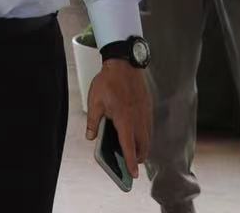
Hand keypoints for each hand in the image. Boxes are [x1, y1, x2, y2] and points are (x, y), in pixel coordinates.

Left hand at [86, 60, 151, 178]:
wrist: (124, 64)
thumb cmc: (108, 82)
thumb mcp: (95, 102)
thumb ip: (93, 122)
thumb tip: (91, 137)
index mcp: (124, 120)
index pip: (129, 147)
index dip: (131, 163)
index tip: (133, 175)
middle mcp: (138, 120)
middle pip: (143, 146)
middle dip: (138, 158)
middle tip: (131, 164)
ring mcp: (145, 114)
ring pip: (147, 137)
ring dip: (142, 147)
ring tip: (133, 151)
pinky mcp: (148, 108)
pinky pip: (148, 127)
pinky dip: (144, 135)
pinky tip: (136, 134)